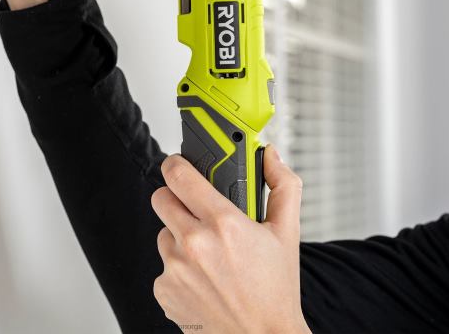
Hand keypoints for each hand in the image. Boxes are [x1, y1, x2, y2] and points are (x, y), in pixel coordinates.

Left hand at [151, 146, 310, 333]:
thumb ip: (283, 186)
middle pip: (161, 198)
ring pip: (163, 233)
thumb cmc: (275, 291)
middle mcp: (194, 243)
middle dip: (176, 198)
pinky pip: (163, 266)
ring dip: (180, 237)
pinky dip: (179, 268)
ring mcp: (175, 269)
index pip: (179, 175)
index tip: (179, 165)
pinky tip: (203, 278)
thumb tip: (271, 157)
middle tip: (196, 209)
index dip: (177, 164)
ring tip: (209, 254)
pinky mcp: (164, 291)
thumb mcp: (287, 233)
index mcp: (223, 223)